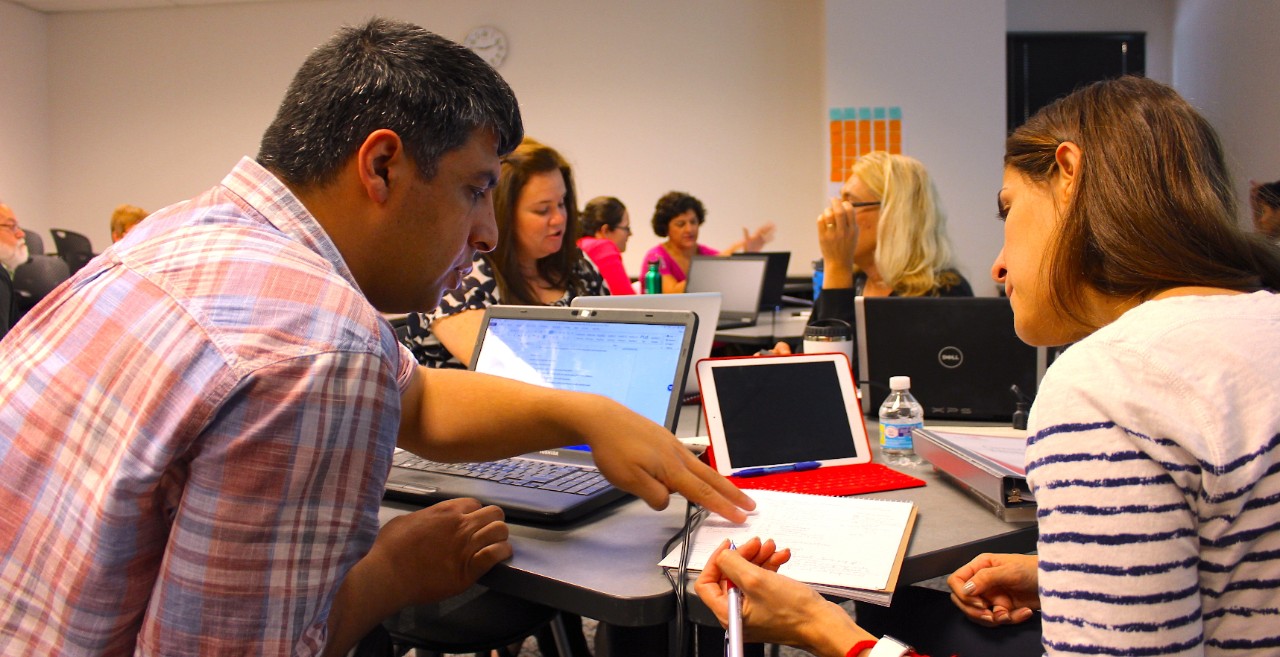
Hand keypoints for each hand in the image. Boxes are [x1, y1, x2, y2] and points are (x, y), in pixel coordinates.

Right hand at [367, 498, 511, 607]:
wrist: (387, 574)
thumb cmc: (389, 548)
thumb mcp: (404, 521)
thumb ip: (423, 518)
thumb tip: (427, 521)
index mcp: (445, 511)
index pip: (474, 504)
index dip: (474, 514)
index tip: (470, 524)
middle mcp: (460, 524)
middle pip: (494, 513)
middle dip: (493, 522)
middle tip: (486, 534)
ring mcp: (466, 545)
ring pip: (500, 530)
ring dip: (500, 537)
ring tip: (495, 545)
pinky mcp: (469, 569)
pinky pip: (496, 554)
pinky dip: (502, 554)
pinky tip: (500, 557)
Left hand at [584, 402, 755, 522]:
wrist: (602, 418)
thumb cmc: (614, 450)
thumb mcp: (629, 481)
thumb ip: (653, 495)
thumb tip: (667, 501)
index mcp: (671, 468)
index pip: (703, 492)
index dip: (722, 507)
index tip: (741, 517)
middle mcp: (677, 455)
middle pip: (710, 478)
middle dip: (732, 493)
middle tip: (751, 505)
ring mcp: (672, 445)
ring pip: (701, 468)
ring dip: (719, 482)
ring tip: (731, 492)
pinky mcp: (663, 439)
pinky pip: (688, 459)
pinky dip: (702, 471)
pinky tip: (696, 473)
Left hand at [695, 540, 870, 654]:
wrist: (823, 624)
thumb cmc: (794, 613)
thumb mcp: (757, 580)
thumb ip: (732, 564)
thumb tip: (722, 554)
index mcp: (728, 614)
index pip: (706, 584)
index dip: (715, 561)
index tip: (728, 547)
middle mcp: (738, 614)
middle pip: (729, 576)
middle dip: (743, 556)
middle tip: (756, 543)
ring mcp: (754, 609)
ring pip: (748, 575)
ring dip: (759, 558)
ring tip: (772, 548)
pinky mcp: (769, 604)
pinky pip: (763, 580)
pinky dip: (770, 566)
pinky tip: (781, 557)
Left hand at [742, 222, 776, 252]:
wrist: (749, 252)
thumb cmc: (746, 246)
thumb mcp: (746, 239)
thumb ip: (746, 233)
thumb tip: (744, 227)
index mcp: (755, 235)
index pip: (761, 229)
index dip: (765, 225)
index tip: (769, 222)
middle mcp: (758, 237)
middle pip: (764, 231)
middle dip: (769, 228)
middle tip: (774, 224)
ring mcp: (760, 240)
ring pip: (766, 235)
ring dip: (770, 232)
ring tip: (775, 229)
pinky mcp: (761, 244)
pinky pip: (767, 241)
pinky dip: (770, 239)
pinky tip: (773, 237)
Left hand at [816, 197, 856, 268]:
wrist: (838, 262)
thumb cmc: (847, 246)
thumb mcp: (855, 235)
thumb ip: (852, 221)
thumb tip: (846, 205)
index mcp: (853, 230)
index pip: (850, 211)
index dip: (846, 204)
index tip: (843, 203)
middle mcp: (843, 232)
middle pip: (839, 211)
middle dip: (836, 202)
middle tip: (833, 199)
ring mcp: (832, 235)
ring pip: (828, 215)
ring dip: (828, 210)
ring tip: (828, 211)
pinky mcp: (823, 237)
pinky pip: (820, 221)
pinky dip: (822, 217)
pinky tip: (824, 219)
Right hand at [947, 553, 1039, 626]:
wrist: (1056, 583)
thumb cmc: (1034, 569)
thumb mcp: (1010, 570)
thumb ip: (986, 578)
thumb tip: (966, 588)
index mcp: (980, 566)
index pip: (956, 580)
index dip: (963, 594)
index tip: (979, 602)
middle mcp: (983, 582)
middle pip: (963, 601)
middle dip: (975, 612)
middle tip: (990, 615)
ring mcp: (992, 596)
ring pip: (978, 614)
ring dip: (995, 618)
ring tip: (1009, 614)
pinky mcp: (1004, 608)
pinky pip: (998, 619)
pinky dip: (1011, 619)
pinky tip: (1024, 612)